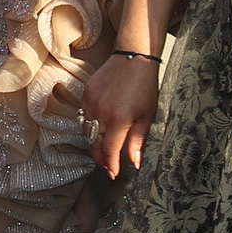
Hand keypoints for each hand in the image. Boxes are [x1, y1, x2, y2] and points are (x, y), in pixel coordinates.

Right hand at [84, 53, 159, 178]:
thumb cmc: (144, 86)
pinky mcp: (86, 94)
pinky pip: (84, 116)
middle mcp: (102, 113)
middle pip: (95, 145)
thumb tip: (135, 163)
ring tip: (104, 147)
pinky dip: (91, 124)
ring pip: (88, 131)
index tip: (113, 174)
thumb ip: (138, 141)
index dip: (111, 165)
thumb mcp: (147, 116)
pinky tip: (100, 125)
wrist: (134, 58)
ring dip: (95, 142)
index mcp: (120, 120)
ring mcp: (91, 103)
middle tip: (109, 165)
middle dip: (101, 158)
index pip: (110, 151)